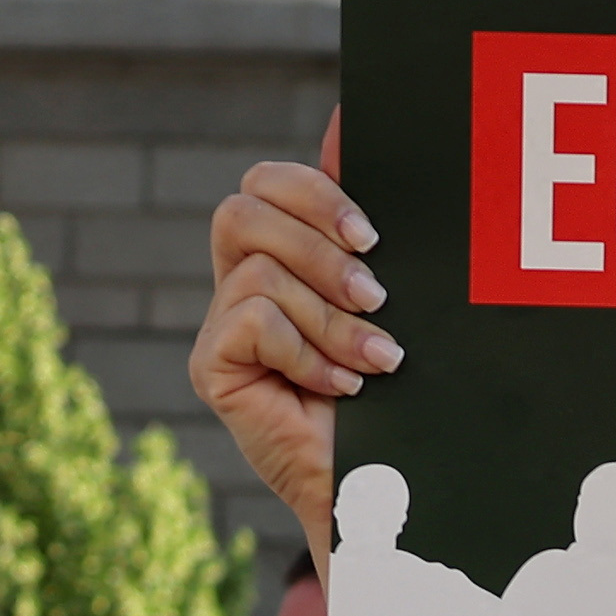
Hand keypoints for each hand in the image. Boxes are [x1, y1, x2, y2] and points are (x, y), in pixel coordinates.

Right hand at [197, 115, 391, 547]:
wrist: (391, 496)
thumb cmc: (405, 397)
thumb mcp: (399, 298)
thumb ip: (367, 226)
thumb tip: (345, 120)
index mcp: (288, 257)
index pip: (268, 181)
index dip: (313, 187)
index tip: (374, 232)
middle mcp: (245, 283)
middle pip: (244, 204)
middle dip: (318, 238)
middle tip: (377, 288)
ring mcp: (223, 327)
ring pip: (258, 267)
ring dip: (331, 313)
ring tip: (378, 359)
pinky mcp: (210, 368)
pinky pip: (252, 320)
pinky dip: (307, 350)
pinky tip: (342, 388)